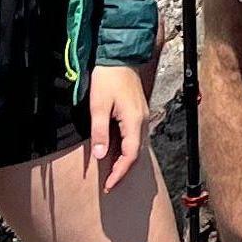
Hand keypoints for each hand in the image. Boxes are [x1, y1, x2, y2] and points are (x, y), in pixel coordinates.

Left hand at [86, 65, 151, 190]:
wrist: (120, 56)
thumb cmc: (108, 78)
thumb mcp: (98, 105)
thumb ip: (100, 132)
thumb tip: (101, 156)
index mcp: (134, 121)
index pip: (130, 156)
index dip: (119, 173)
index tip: (109, 186)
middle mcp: (142, 121)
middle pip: (136, 154)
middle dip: (123, 171)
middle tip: (109, 184)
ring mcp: (141, 116)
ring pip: (136, 146)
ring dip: (125, 161)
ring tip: (111, 172)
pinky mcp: (137, 112)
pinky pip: (135, 137)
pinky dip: (126, 149)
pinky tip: (116, 152)